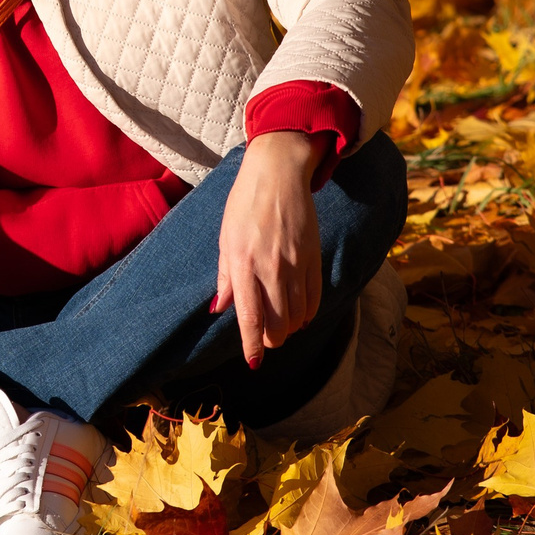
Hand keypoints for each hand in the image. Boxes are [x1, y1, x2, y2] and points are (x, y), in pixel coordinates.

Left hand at [213, 131, 323, 367]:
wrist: (278, 174)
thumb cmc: (244, 204)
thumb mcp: (225, 238)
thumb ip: (225, 277)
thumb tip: (220, 308)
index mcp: (242, 263)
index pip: (249, 316)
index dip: (252, 344)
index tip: (253, 361)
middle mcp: (270, 267)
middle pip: (277, 323)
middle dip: (272, 339)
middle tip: (267, 339)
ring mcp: (295, 264)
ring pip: (298, 315)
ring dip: (290, 328)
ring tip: (282, 326)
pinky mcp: (314, 257)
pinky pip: (315, 298)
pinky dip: (308, 313)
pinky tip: (300, 313)